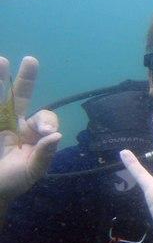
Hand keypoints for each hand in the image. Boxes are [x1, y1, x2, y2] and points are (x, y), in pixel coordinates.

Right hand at [0, 56, 60, 203]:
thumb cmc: (14, 182)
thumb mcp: (32, 171)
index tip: (45, 132)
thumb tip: (56, 135)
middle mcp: (12, 123)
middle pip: (19, 97)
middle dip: (25, 79)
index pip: (43, 118)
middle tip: (31, 60)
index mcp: (30, 133)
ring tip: (1, 61)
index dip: (45, 122)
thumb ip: (43, 155)